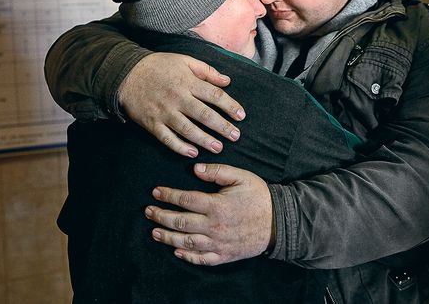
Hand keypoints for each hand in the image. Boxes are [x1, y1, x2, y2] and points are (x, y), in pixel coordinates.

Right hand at [119, 53, 245, 156]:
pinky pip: (167, 138)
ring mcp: (164, 112)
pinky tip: (193, 153)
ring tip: (218, 148)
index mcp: (187, 82)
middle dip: (222, 127)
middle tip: (235, 136)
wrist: (126, 73)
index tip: (241, 116)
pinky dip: (180, 147)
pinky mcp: (152, 123)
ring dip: (204, 140)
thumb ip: (207, 71)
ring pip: (187, 129)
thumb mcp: (184, 60)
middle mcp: (177, 98)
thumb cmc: (159, 66)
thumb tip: (227, 81)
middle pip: (204, 115)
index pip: (214, 95)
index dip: (229, 106)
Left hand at [145, 163, 272, 265]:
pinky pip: (202, 259)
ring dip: (168, 237)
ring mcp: (218, 243)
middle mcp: (214, 226)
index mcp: (217, 205)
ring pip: (186, 242)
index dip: (168, 195)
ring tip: (155, 232)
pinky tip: (177, 251)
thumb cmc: (260, 197)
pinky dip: (187, 256)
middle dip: (161, 216)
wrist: (280, 222)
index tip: (156, 192)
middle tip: (148, 212)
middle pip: (181, 222)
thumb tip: (195, 169)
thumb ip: (217, 172)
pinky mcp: (224, 255)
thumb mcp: (241, 177)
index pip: (185, 199)